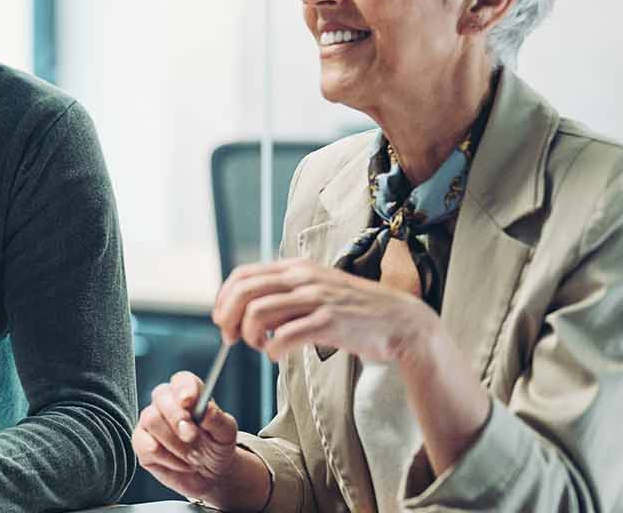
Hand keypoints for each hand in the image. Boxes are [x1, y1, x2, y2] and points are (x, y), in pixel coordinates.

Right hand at [133, 371, 266, 508]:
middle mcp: (165, 404)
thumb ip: (218, 420)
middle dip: (177, 417)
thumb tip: (208, 411)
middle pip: (160, 396)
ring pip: (151, 420)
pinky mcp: (141, 444)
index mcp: (188, 394)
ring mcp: (150, 423)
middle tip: (192, 436)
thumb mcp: (226, 435)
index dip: (184, 389)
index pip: (181, 381)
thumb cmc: (217, 447)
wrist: (210, 475)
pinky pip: (147, 446)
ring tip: (194, 457)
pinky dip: (169, 459)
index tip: (189, 401)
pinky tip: (181, 464)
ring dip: (176, 444)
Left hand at [213, 257, 439, 362]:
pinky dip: (272, 350)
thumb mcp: (316, 291)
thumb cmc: (354, 311)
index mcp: (296, 267)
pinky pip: (284, 336)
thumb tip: (246, 312)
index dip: (224, 298)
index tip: (222, 319)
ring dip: (249, 335)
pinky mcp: (329, 322)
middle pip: (244, 292)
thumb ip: (284, 296)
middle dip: (228, 317)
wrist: (401, 322)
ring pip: (258, 313)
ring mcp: (317, 298)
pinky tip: (278, 355)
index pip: (243, 275)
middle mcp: (303, 277)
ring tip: (260, 347)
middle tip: (231, 338)